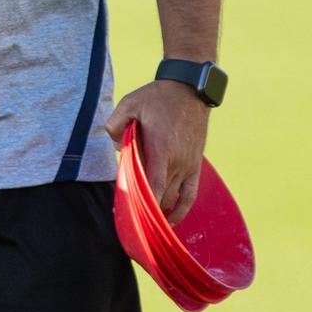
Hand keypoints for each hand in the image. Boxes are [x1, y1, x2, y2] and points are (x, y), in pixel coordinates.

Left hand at [104, 80, 210, 225]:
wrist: (189, 89)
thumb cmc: (158, 97)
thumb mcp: (130, 103)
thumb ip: (115, 125)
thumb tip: (115, 147)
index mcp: (161, 149)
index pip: (154, 187)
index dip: (143, 205)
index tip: (130, 216)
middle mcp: (177, 162)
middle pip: (161, 197)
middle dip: (145, 209)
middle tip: (128, 219)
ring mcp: (189, 165)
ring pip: (174, 199)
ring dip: (160, 211)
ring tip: (145, 222)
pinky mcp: (196, 165)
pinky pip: (190, 195)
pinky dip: (182, 210)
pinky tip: (171, 220)